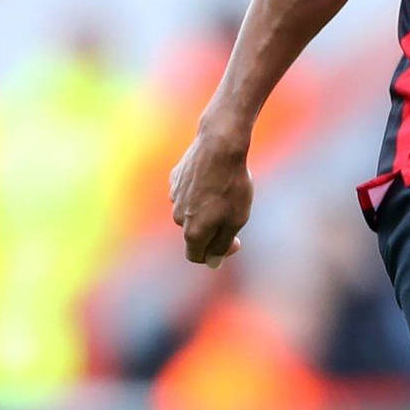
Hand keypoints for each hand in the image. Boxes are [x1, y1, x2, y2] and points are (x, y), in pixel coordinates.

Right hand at [170, 120, 252, 267]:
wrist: (219, 146)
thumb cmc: (232, 185)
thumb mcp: (236, 220)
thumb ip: (222, 245)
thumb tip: (212, 263)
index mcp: (193, 231)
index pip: (196, 257)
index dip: (216, 255)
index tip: (235, 241)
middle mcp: (178, 217)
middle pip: (195, 234)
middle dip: (213, 230)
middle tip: (235, 213)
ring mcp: (174, 196)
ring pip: (192, 212)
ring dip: (207, 208)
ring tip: (226, 191)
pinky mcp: (175, 179)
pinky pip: (189, 193)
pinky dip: (201, 190)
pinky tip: (215, 178)